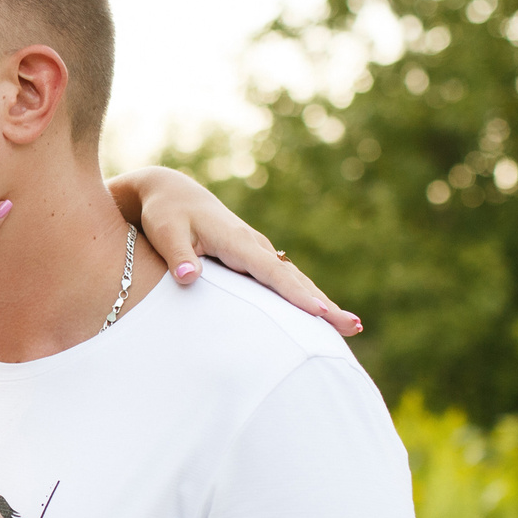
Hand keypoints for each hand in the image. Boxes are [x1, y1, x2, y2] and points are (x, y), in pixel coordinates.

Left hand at [117, 168, 360, 335]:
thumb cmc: (166, 213)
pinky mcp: (254, 257)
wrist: (172, 191)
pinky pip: (284, 279)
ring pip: (294, 280)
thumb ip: (177, 256)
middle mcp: (254, 245)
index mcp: (237, 241)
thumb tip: (187, 277)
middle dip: (324, 304)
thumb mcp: (166, 232)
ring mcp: (258, 250)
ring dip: (320, 302)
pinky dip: (304, 296)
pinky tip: (319, 314)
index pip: (271, 273)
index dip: (295, 294)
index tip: (319, 312)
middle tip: (352, 326)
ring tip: (350, 326)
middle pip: (294, 279)